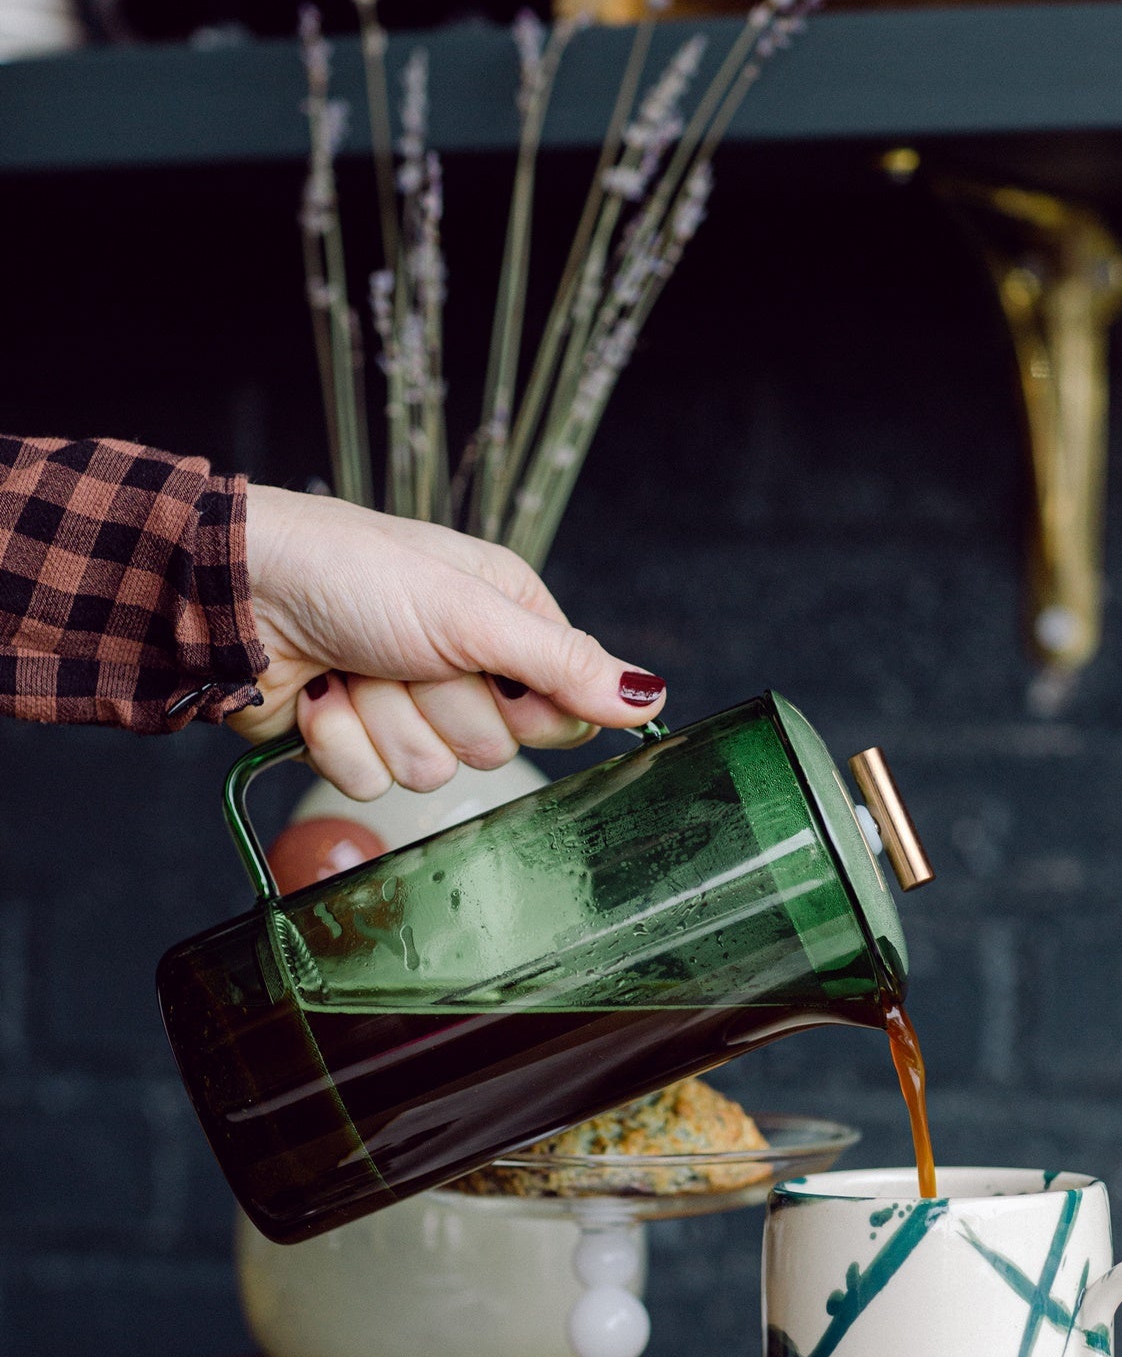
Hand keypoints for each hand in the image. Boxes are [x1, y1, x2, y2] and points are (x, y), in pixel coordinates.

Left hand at [233, 484, 666, 799]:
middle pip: (493, 748)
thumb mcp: (472, 612)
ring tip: (353, 668)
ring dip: (382, 721)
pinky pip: (369, 784)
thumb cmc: (350, 572)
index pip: (561, 707)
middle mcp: (461, 666)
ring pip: (427, 772)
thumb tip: (651, 697)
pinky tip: (320, 694)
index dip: (526, 705)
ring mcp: (404, 707)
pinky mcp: (352, 741)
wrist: (234, 593)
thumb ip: (563, 663)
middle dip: (440, 708)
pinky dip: (337, 739)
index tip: (490, 673)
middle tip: (404, 658)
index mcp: (505, 621)